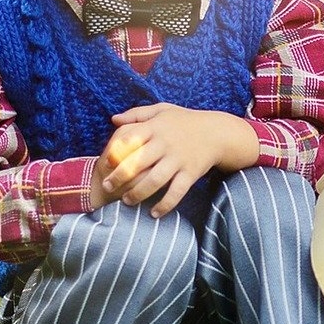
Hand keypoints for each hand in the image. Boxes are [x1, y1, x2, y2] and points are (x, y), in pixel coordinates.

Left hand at [91, 103, 257, 216]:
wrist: (218, 132)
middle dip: (120, 178)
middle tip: (108, 187)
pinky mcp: (191, 173)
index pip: (129, 139)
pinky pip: (176, 192)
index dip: (115, 152)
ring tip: (127, 201)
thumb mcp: (162, 110)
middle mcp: (166, 144)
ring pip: (155, 181)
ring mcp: (179, 159)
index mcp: (155, 128)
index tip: (106, 164)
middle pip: (138, 163)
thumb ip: (137, 114)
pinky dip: (165, 205)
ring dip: (138, 194)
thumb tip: (113, 120)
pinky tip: (154, 213)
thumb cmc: (185, 121)